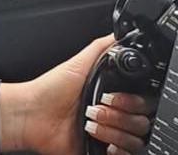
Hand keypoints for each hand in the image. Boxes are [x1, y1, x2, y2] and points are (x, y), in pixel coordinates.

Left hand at [0, 35, 153, 154]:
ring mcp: (111, 135)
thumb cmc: (50, 90)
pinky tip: (102, 141)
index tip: (113, 96)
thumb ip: (102, 48)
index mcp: (114, 95)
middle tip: (96, 108)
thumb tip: (120, 34)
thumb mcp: (79, 63)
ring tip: (90, 123)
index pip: (144, 102)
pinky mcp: (103, 151)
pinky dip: (118, 149)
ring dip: (113, 130)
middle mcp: (116, 116)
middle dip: (119, 115)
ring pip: (135, 140)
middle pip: (143, 122)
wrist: (32, 115)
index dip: (134, 101)